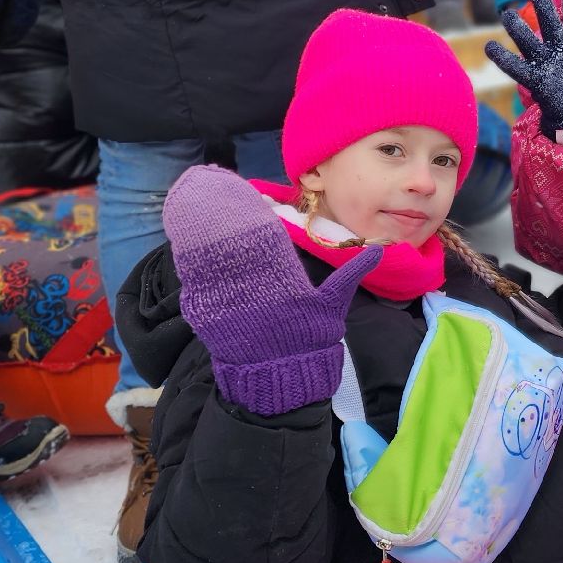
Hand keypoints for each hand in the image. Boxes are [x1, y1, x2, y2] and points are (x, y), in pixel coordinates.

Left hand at [163, 165, 380, 414]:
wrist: (276, 378)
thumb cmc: (307, 341)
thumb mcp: (331, 306)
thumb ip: (350, 274)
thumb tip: (377, 249)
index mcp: (279, 271)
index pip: (261, 228)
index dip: (251, 207)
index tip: (245, 190)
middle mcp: (246, 277)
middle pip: (226, 232)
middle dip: (218, 208)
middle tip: (211, 185)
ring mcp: (221, 292)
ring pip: (203, 249)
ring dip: (197, 225)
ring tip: (192, 203)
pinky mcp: (201, 308)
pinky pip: (191, 275)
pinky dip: (187, 255)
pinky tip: (184, 240)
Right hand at [486, 0, 562, 146]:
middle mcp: (560, 54)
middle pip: (551, 26)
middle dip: (544, 8)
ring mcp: (546, 66)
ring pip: (530, 43)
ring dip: (518, 30)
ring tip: (506, 14)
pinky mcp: (536, 81)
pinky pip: (517, 68)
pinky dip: (503, 59)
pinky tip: (490, 46)